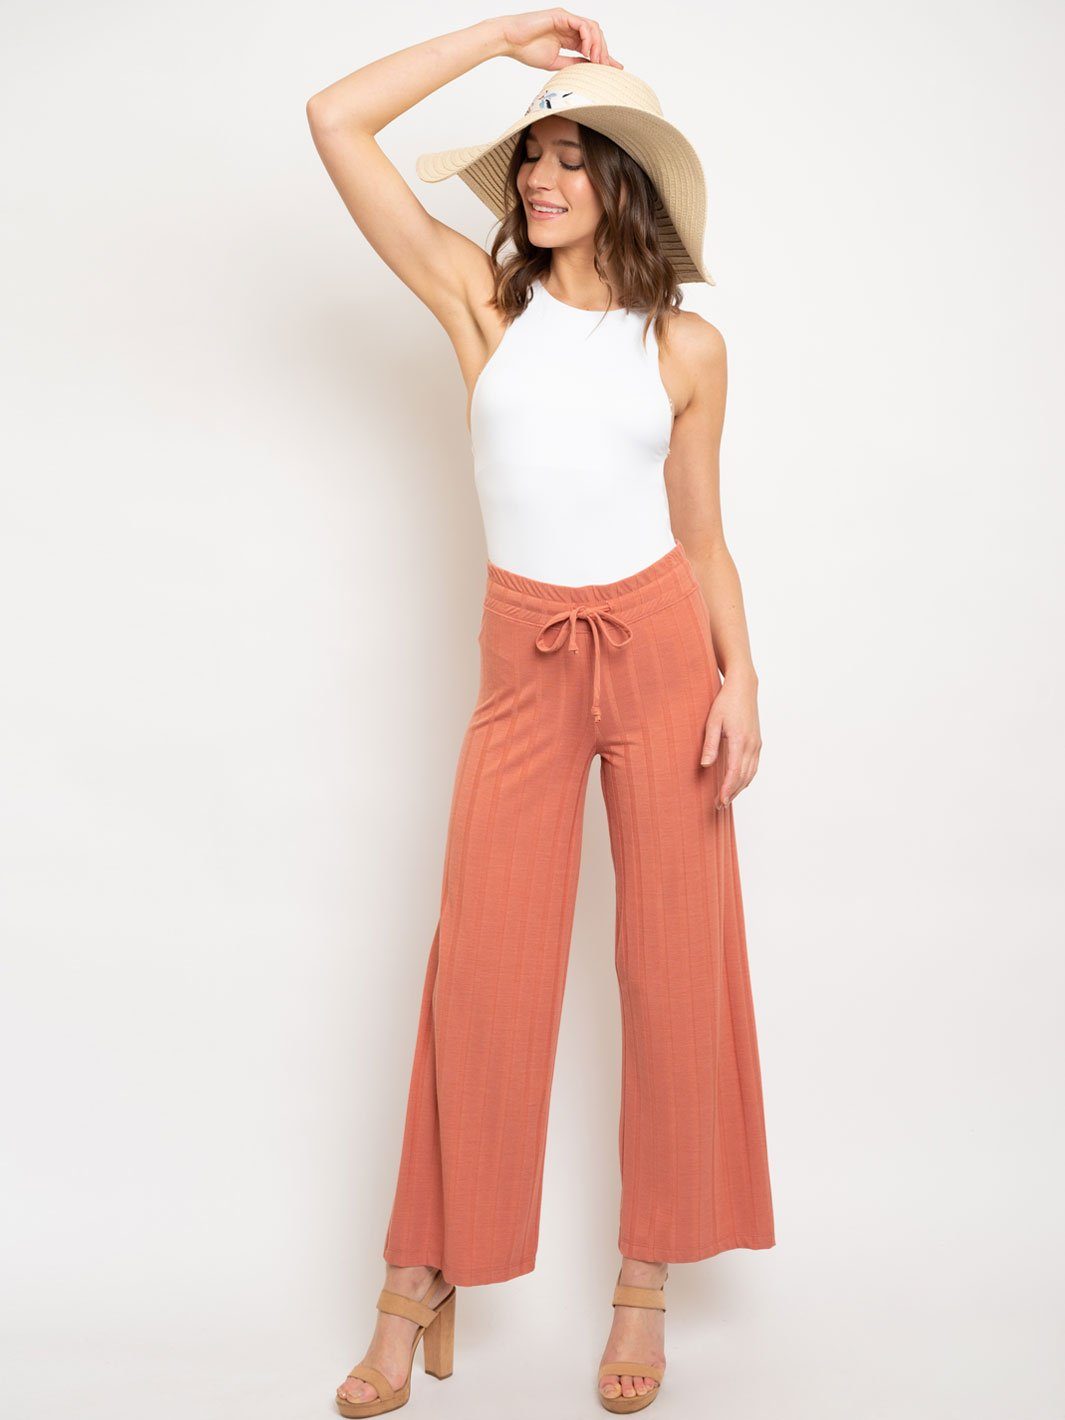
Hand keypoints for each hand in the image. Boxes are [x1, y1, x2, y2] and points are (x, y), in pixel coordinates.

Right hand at [498, 10, 622, 71]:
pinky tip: (587, 52)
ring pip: (593, 28)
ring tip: (597, 61)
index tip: (616, 69)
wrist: (510, 41)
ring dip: (598, 45)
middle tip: (607, 68)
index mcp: (568, 38)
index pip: (592, 46)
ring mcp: (567, 19)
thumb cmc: (526, 51)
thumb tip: (589, 68)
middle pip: (596, 36)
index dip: (605, 56)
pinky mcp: (562, 15)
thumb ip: (573, 63)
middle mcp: (570, 27)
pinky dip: (589, 38)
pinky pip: (583, 25)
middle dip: (604, 52)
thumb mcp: (555, 62)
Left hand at [700, 670, 760, 809]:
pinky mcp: (757, 742)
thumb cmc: (725, 702)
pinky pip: (753, 766)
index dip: (727, 789)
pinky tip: (737, 784)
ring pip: (750, 774)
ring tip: (726, 800)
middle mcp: (751, 745)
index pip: (734, 772)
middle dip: (731, 794)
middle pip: (743, 777)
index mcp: (739, 740)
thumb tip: (705, 765)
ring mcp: (756, 744)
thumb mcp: (712, 721)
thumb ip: (709, 744)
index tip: (719, 801)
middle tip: (719, 807)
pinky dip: (746, 779)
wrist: (743, 687)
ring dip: (739, 788)